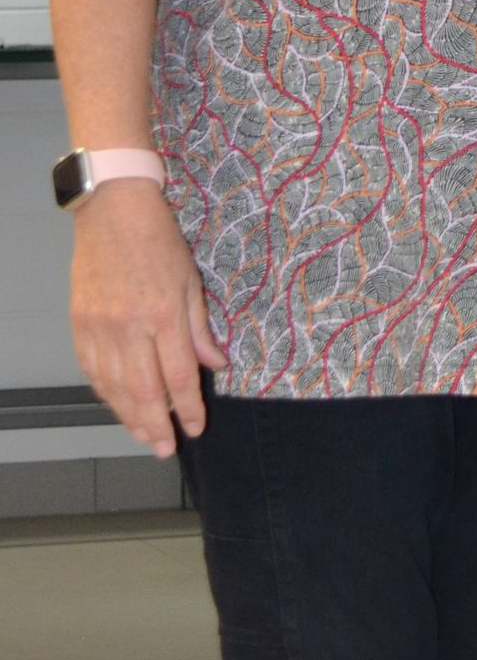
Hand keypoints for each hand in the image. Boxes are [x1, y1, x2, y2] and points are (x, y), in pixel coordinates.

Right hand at [70, 179, 225, 456]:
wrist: (112, 211)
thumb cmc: (159, 240)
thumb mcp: (192, 279)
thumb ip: (200, 328)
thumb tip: (215, 366)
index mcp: (164, 314)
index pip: (179, 375)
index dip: (188, 407)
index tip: (196, 428)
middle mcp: (130, 326)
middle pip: (143, 390)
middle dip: (157, 425)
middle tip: (165, 448)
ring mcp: (99, 327)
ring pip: (113, 386)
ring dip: (129, 416)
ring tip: (144, 436)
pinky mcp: (79, 324)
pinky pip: (92, 370)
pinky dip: (105, 393)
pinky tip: (118, 406)